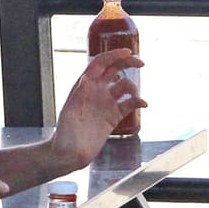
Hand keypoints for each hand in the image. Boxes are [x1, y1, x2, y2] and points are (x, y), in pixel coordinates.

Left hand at [51, 49, 146, 168]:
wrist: (70, 154)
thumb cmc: (65, 134)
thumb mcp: (69, 112)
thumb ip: (79, 95)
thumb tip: (87, 78)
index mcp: (84, 86)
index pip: (100, 64)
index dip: (113, 55)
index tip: (128, 52)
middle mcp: (96, 92)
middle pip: (115, 70)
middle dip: (128, 63)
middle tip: (141, 63)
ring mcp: (106, 104)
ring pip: (124, 86)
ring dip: (133, 87)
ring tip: (135, 96)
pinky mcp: (113, 117)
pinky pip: (129, 105)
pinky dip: (138, 102)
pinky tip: (143, 104)